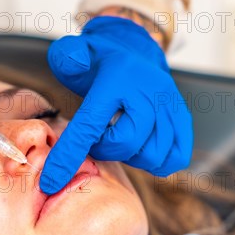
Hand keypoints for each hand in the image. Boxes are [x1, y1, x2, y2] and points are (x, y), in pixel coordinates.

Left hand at [40, 16, 192, 193]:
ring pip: (153, 155)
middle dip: (105, 150)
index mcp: (116, 79)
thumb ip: (66, 56)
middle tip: (97, 138)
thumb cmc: (97, 61)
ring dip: (131, 157)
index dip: (69, 156)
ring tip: (118, 139)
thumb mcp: (73, 52)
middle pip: (126, 143)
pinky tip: (139, 148)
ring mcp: (171, 106)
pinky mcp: (183, 120)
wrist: (134, 52)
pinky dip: (156, 162)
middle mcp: (149, 91)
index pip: (90, 125)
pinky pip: (175, 158)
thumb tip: (73, 61)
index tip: (50, 182)